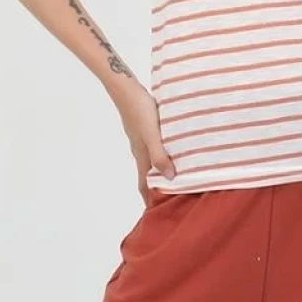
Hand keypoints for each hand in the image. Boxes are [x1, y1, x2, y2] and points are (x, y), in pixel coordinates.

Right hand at [116, 83, 175, 205]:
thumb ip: (160, 155)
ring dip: (161, 172)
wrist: (125, 88)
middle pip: (149, 175)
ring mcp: (141, 139)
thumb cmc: (139, 110)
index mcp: (142, 156)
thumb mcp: (152, 134)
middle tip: (172, 199)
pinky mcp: (144, 128)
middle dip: (157, 189)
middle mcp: (141, 151)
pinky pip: (155, 148)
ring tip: (176, 178)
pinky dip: (162, 156)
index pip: (145, 185)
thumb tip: (170, 178)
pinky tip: (173, 151)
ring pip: (152, 161)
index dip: (150, 200)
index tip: (157, 214)